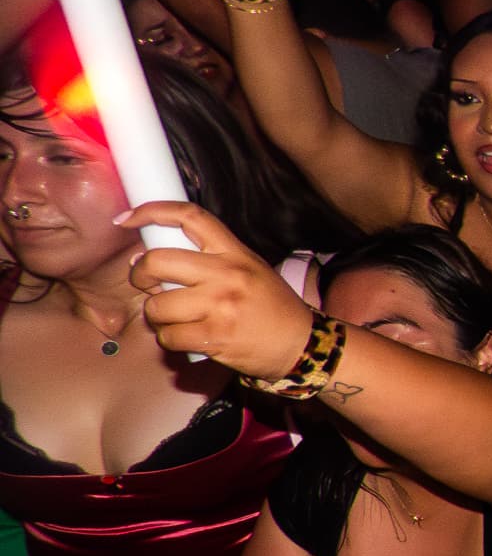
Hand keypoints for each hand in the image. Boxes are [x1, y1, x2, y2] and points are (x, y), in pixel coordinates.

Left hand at [122, 202, 313, 377]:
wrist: (300, 344)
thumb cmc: (272, 308)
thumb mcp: (250, 269)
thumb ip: (211, 259)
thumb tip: (154, 259)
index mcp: (234, 253)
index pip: (190, 217)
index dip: (152, 211)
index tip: (127, 218)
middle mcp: (226, 274)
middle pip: (158, 261)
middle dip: (139, 274)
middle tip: (145, 283)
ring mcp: (220, 306)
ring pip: (158, 305)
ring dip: (158, 316)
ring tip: (176, 319)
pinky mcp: (215, 337)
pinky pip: (169, 336)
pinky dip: (170, 340)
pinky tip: (187, 338)